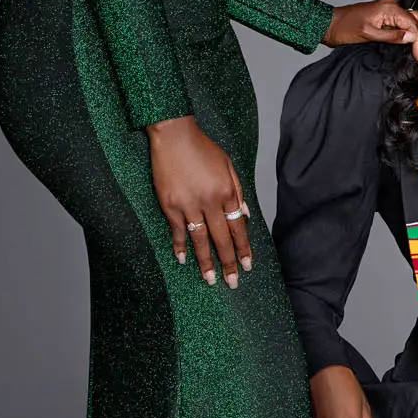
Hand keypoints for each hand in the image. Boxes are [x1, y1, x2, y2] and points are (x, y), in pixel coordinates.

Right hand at [147, 116, 251, 285]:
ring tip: (211, 279)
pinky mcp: (169, 205)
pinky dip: (180, 246)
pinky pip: (177, 231)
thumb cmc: (203, 148)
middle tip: (233, 281)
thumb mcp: (228, 166)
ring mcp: (188, 204)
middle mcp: (210, 201)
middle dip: (229, 262)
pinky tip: (184, 260)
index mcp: (227, 192)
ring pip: (200, 239)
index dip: (243, 247)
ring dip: (206, 261)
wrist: (174, 136)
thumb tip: (246, 215)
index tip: (248, 264)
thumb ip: (238, 191)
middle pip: (222, 238)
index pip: (238, 227)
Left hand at [324, 0, 417, 67]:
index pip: (412, 26)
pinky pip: (409, 20)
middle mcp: (392, 6)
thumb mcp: (367, 34)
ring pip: (416, 21)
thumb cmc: (343, 28)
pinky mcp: (387, 15)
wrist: (328, 24)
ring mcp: (390, 10)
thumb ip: (392, 36)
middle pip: (417, 23)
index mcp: (388, 8)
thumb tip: (412, 38)